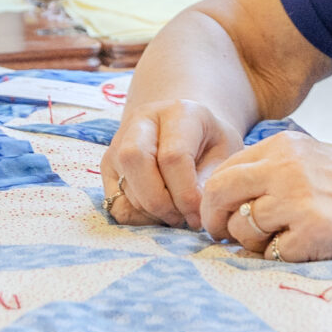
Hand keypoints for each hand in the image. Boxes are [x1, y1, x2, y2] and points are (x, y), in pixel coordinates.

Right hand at [102, 97, 247, 227]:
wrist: (188, 131)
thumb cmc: (210, 144)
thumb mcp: (224, 154)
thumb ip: (209, 180)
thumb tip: (193, 213)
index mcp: (178, 112)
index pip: (173, 156)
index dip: (186, 194)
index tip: (199, 216)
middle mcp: (142, 121)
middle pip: (135, 160)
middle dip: (160, 202)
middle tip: (182, 219)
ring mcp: (119, 143)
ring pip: (123, 185)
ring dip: (151, 212)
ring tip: (175, 215)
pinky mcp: (108, 166)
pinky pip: (115, 203)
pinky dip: (136, 218)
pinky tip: (157, 214)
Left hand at [196, 131, 331, 260]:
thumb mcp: (314, 160)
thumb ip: (272, 171)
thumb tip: (226, 201)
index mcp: (284, 146)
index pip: (225, 171)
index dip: (215, 200)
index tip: (221, 217)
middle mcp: (285, 168)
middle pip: (219, 195)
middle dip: (216, 221)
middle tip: (225, 237)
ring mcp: (298, 199)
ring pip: (242, 229)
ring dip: (253, 244)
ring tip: (280, 242)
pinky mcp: (312, 232)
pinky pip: (271, 254)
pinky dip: (282, 258)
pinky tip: (306, 250)